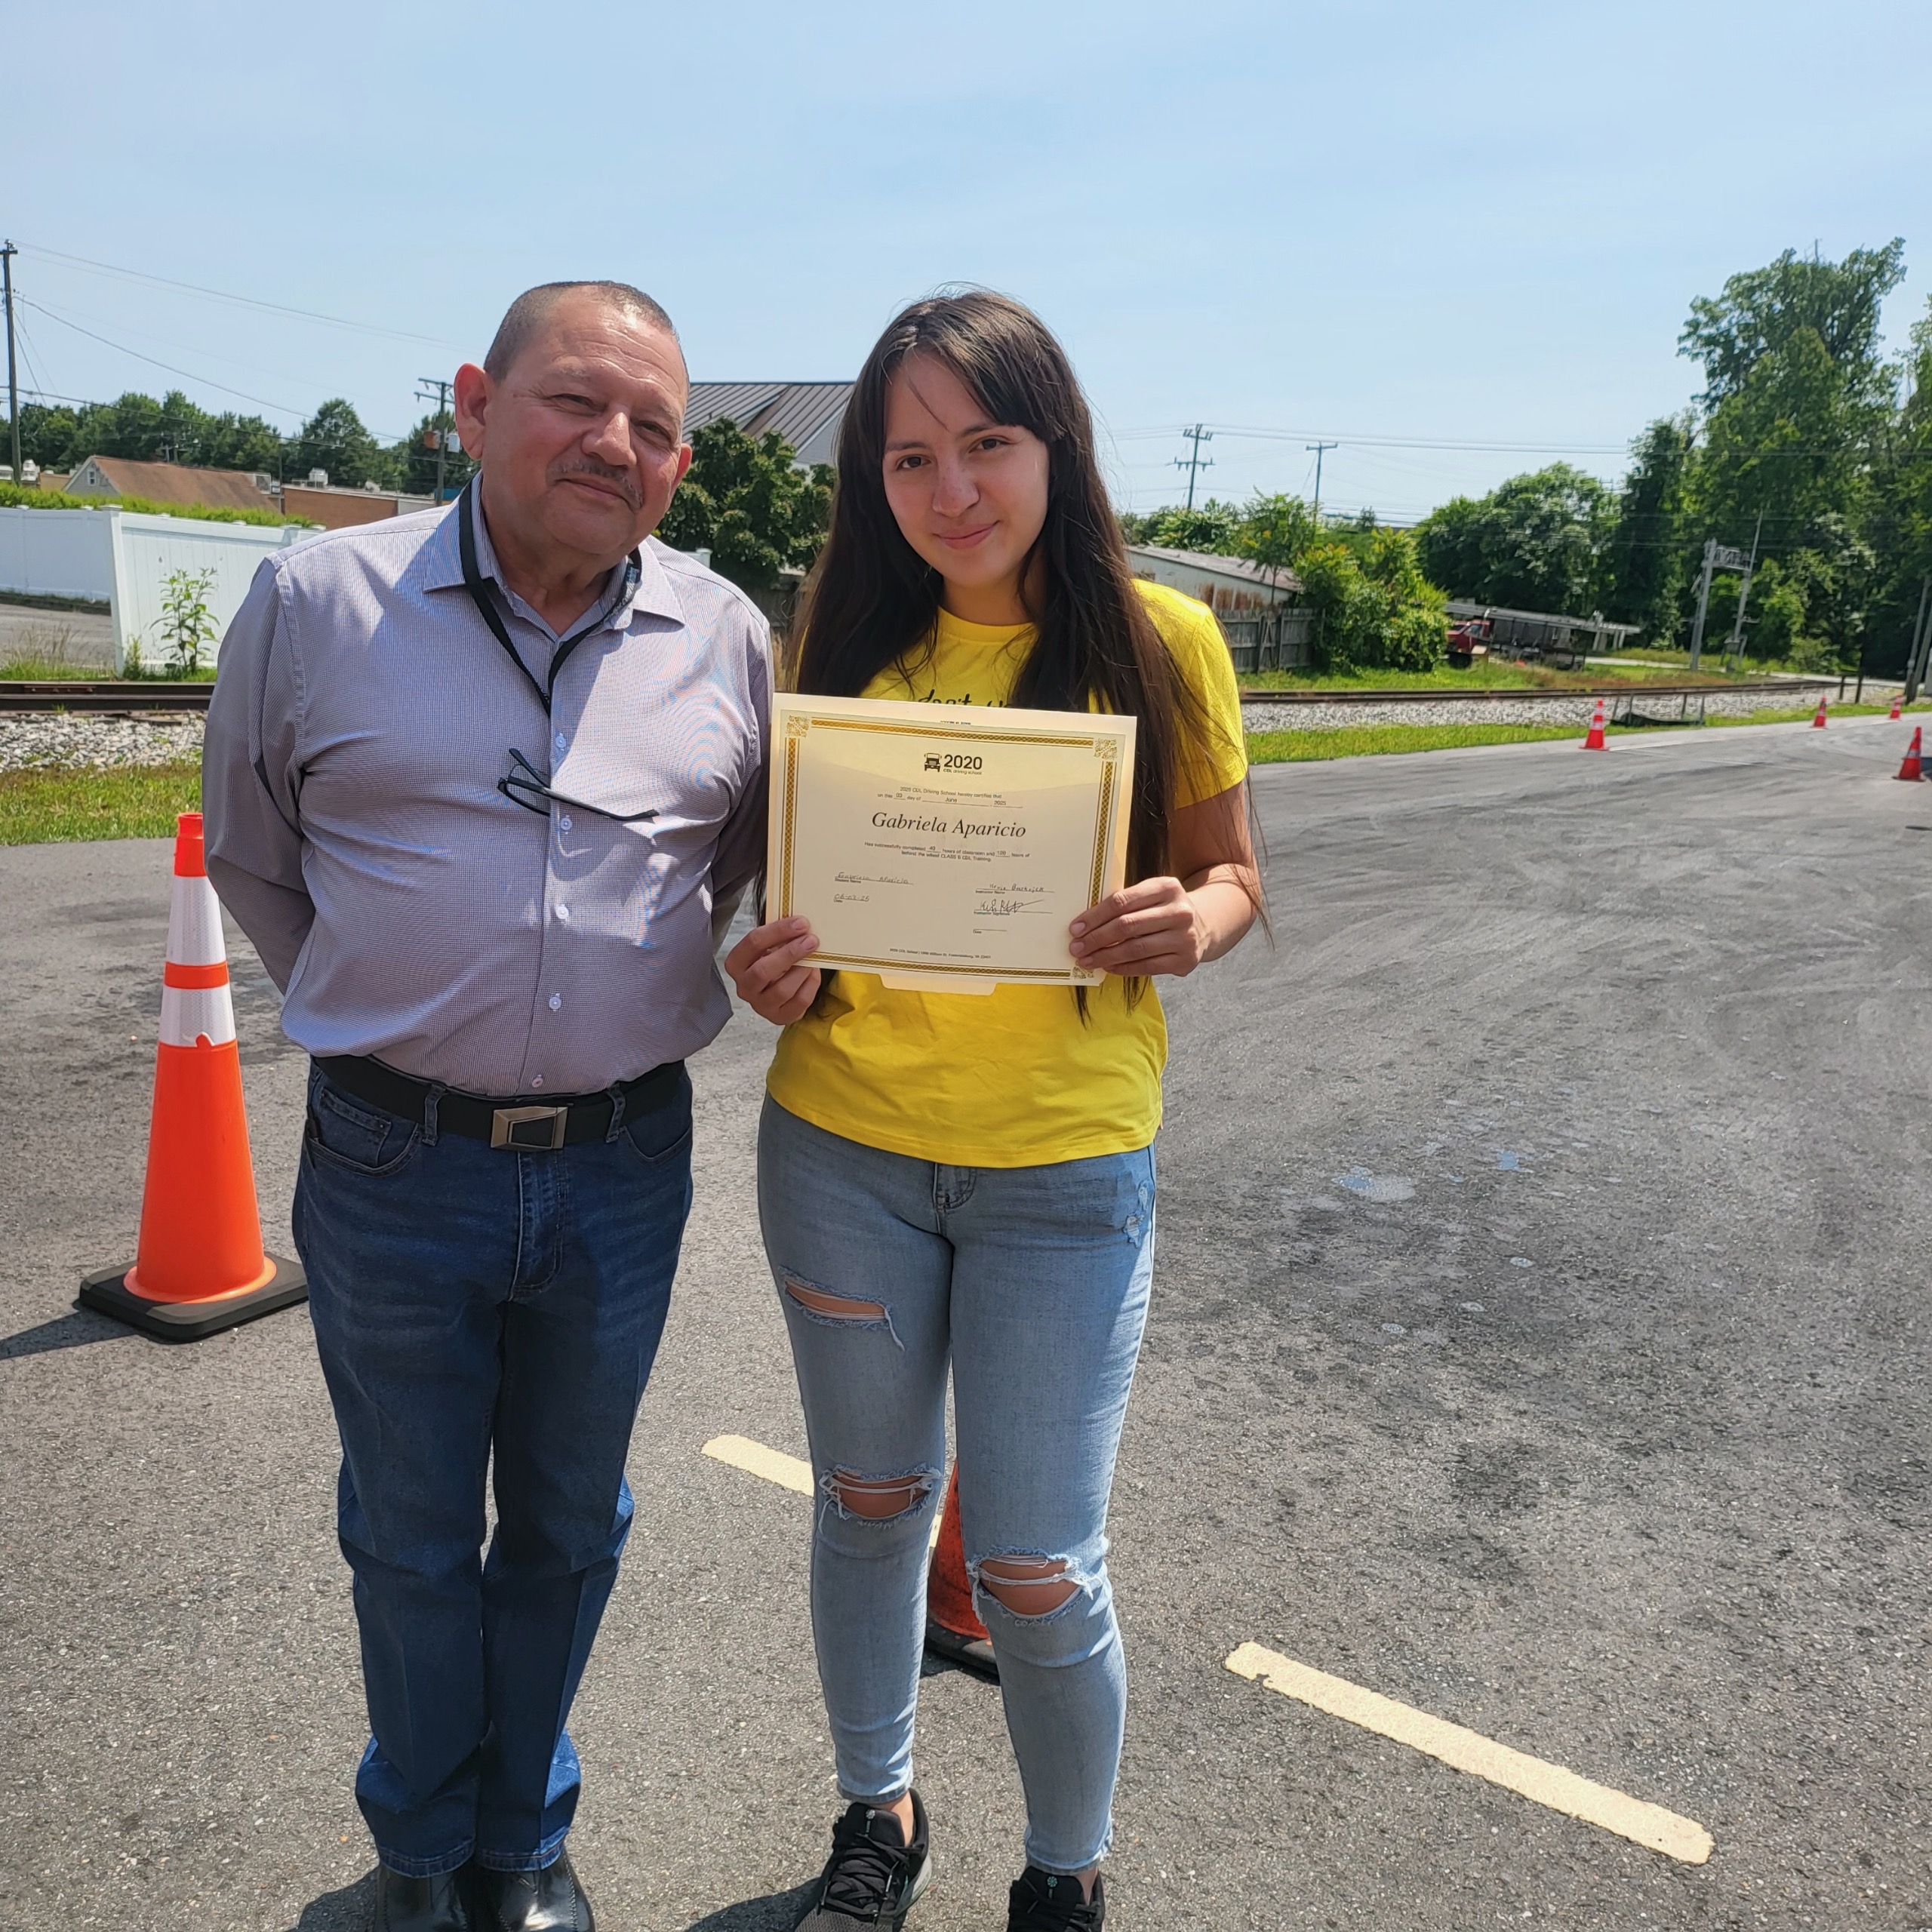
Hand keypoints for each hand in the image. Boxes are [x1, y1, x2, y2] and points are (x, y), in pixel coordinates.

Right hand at [724, 916, 820, 1022]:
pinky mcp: (779, 1016)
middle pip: (763, 970)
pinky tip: (813, 973)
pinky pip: (798, 1002)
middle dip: (790, 953)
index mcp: (736, 963)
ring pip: (782, 989)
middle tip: (811, 940)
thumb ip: (779, 936)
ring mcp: (760, 1005)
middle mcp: (744, 986)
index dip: (778, 931)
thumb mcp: (769, 946)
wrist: (776, 987)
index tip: (801, 923)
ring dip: (802, 970)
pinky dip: (810, 985)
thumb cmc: (772, 960)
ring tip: (814, 957)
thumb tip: (801, 923)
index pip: (752, 943)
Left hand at [1067, 877, 1207, 978]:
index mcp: (1167, 887)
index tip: (1075, 928)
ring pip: (1136, 949)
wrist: (1204, 925)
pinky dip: (1123, 968)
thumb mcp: (1151, 896)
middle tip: (1076, 947)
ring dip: (1106, 956)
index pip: (1122, 901)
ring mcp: (1184, 937)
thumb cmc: (1164, 910)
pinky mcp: (1185, 960)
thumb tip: (1085, 925)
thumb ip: (1125, 904)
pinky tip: (1108, 967)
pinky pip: (1147, 966)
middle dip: (1096, 938)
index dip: (1095, 916)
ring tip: (1087, 960)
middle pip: (1127, 926)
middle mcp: (1179, 911)